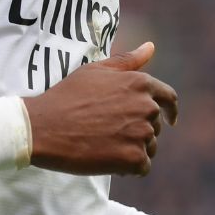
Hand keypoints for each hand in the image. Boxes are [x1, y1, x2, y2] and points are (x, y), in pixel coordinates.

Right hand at [24, 41, 178, 175]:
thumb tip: (150, 47)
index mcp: (140, 83)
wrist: (44, 127)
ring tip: (105, 146)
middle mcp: (146, 107)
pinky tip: (107, 161)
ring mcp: (141, 133)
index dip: (170, 110)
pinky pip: (142, 167)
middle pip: (156, 126)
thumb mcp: (95, 71)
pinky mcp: (134, 158)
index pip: (168, 98)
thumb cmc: (67, 97)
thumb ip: (127, 60)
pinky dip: (128, 168)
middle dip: (138, 131)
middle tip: (109, 134)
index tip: (170, 120)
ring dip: (133, 150)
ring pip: (149, 147)